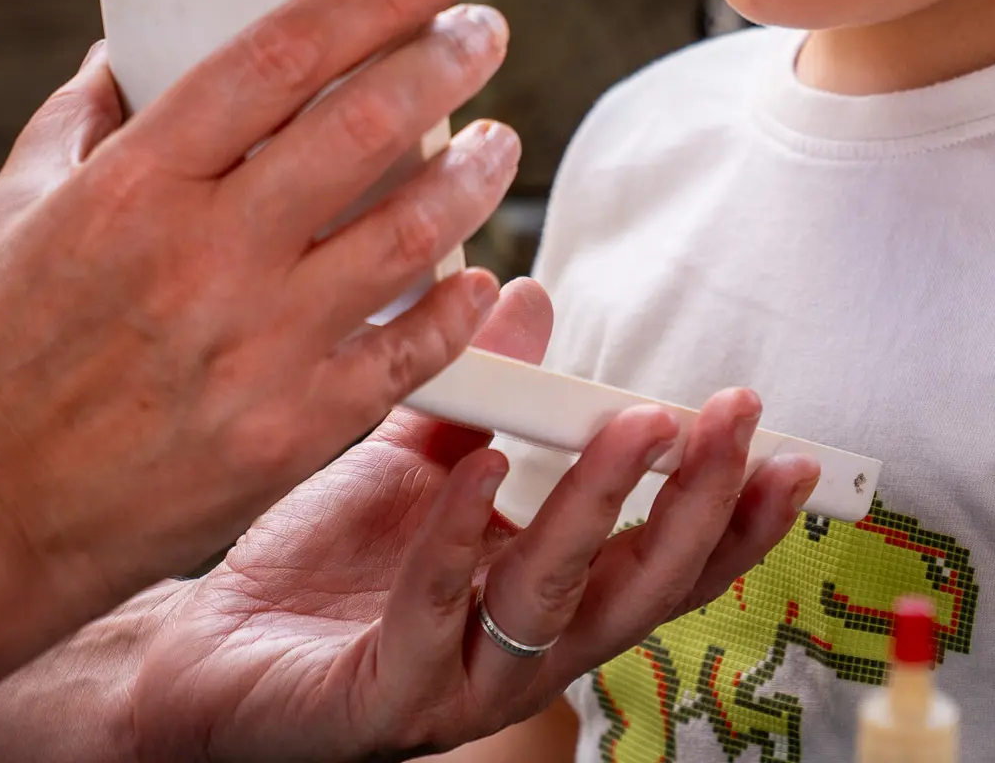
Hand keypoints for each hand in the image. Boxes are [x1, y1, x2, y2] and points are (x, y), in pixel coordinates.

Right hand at [0, 0, 519, 686]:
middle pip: (366, 125)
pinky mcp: (292, 434)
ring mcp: (255, 347)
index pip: (283, 51)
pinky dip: (462, 307)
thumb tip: (122, 50)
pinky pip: (412, 354)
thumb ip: (81, 122)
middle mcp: (204, 255)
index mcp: (138, 184)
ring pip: (411, 232)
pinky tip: (479, 276)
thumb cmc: (3, 356)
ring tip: (497, 143)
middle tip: (485, 36)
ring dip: (477, 174)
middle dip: (448, 62)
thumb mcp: (15, 214)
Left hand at [130, 281, 818, 761]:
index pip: (663, 556)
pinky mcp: (383, 697)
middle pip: (639, 585)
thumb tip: (532, 298)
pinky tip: (481, 468)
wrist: (208, 649)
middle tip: (735, 421)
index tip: (785, 445)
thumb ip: (485, 390)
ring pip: (555, 599)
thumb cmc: (326, 559)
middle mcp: (523, 647)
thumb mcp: (419, 455)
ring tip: (637, 428)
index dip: (732, 511)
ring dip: (602, 507)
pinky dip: (460, 536)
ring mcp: (459, 680)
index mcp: (548, 591)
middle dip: (699, 502)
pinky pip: (431, 614)